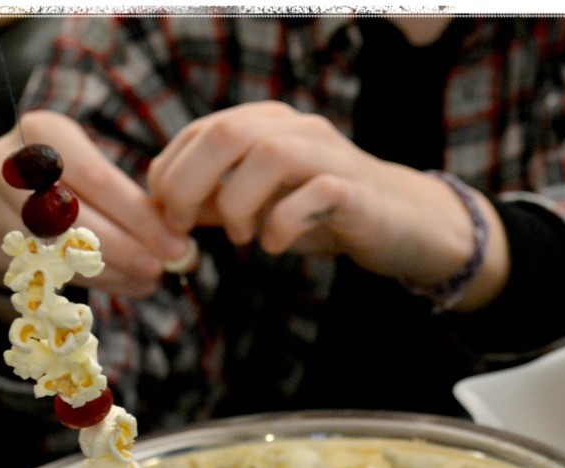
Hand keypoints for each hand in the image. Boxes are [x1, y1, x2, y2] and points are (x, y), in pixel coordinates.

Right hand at [0, 110, 194, 302]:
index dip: (139, 216)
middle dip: (127, 247)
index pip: (96, 179)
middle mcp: (5, 162)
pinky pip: (48, 270)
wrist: (6, 196)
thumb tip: (177, 243)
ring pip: (60, 250)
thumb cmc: (70, 179)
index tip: (175, 243)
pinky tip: (124, 284)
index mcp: (41, 130)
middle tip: (163, 267)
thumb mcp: (95, 169)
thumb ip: (132, 199)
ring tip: (148, 278)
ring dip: (112, 270)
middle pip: (75, 217)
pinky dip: (93, 281)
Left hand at [145, 101, 508, 309]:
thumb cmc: (323, 213)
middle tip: (185, 226)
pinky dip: (283, 224)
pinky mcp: (356, 190)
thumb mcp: (261, 205)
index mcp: (268, 125)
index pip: (203, 130)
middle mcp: (297, 129)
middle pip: (229, 132)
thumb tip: (163, 210)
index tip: (166, 215)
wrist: (401, 223)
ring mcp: (329, 156)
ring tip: (241, 235)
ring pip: (269, 156)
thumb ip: (216, 201)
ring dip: (238, 203)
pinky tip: (275, 245)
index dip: (171, 171)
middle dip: (191, 182)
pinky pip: (314, 194)